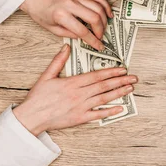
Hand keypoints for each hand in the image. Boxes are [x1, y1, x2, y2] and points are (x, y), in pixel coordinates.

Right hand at [12, 44, 136, 135]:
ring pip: (104, 98)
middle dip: (120, 81)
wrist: (31, 117)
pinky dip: (109, 112)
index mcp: (72, 83)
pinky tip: (120, 108)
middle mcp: (79, 94)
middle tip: (134, 78)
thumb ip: (58, 61)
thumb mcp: (46, 76)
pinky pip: (97, 115)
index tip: (123, 69)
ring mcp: (81, 107)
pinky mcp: (80, 118)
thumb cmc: (38, 97)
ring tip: (130, 89)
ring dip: (119, 93)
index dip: (111, 71)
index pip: (96, 75)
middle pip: (104, 85)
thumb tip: (66, 47)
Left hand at [20, 0, 111, 50]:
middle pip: (94, 17)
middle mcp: (70, 4)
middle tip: (100, 36)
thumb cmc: (41, 13)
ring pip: (98, 7)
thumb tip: (84, 37)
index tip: (99, 46)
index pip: (83, 31)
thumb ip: (69, 34)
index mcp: (61, 15)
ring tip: (104, 27)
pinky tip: (108, 13)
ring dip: (105, 19)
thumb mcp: (52, 29)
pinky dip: (105, 5)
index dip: (93, 40)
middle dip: (101, 30)